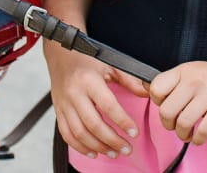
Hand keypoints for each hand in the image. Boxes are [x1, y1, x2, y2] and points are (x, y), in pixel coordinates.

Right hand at [46, 43, 146, 158]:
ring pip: (79, 133)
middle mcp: (75, 94)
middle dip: (111, 140)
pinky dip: (79, 147)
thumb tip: (148, 92)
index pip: (108, 105)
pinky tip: (93, 152)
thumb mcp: (110, 63)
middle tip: (127, 149)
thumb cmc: (88, 58)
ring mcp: (64, 104)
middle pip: (93, 124)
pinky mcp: (58, 111)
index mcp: (89, 80)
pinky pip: (67, 134)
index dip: (122, 121)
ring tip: (113, 153)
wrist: (61, 54)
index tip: (134, 132)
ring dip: (97, 147)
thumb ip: (129, 79)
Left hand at [148, 60, 206, 144]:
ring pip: (182, 123)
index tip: (168, 105)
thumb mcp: (196, 71)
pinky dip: (198, 140)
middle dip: (168, 124)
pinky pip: (202, 132)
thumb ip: (176, 82)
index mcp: (185, 70)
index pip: (156, 88)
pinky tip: (200, 137)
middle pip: (166, 111)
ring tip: (188, 133)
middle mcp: (194, 80)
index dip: (158, 102)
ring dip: (183, 134)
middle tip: (177, 124)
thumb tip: (148, 90)